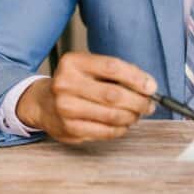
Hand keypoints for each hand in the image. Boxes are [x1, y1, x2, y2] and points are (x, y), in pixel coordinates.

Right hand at [16, 52, 157, 143]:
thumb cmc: (75, 83)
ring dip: (132, 116)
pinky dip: (120, 129)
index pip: (112, 67)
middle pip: (113, 94)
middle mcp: (66, 83)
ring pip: (111, 115)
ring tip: (137, 114)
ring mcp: (66, 108)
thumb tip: (148, 86)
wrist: (43, 102)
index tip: (151, 86)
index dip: (136, 78)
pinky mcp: (69, 129)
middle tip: (149, 104)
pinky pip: (105, 131)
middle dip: (138, 101)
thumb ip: (116, 73)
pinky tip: (124, 124)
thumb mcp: (89, 68)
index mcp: (73, 62)